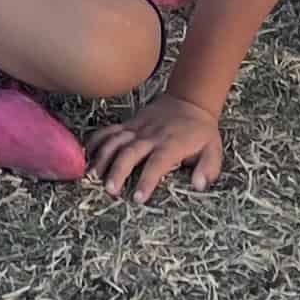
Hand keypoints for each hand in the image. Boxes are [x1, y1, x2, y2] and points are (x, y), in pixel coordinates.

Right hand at [87, 93, 226, 202]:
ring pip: (115, 140)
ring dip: (103, 157)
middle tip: (110, 190)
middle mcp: (152, 136)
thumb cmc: (201, 132)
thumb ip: (208, 168)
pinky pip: (109, 130)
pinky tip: (86, 155)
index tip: (138, 197)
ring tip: (93, 177)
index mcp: (172, 144)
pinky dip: (96, 141)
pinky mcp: (129, 124)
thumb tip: (198, 184)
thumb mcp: (213, 150)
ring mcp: (138, 128)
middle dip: (118, 171)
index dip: (147, 180)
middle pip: (130, 152)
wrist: (189, 101)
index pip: (158, 163)